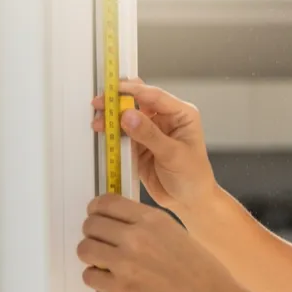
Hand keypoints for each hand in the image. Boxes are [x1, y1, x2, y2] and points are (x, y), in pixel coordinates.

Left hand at [78, 194, 243, 291]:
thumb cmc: (202, 271)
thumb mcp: (177, 234)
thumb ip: (147, 227)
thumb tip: (119, 225)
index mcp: (153, 219)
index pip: (106, 203)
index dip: (96, 210)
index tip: (96, 216)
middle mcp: (137, 237)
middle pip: (91, 225)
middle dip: (93, 234)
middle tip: (101, 244)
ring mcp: (126, 263)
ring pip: (84, 249)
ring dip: (91, 256)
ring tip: (105, 263)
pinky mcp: (121, 289)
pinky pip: (89, 276)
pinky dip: (96, 278)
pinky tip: (111, 281)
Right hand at [92, 78, 217, 213]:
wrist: (189, 201)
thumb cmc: (193, 177)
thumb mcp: (173, 154)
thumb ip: (150, 135)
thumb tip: (128, 115)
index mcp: (182, 115)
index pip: (155, 96)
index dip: (133, 91)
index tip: (114, 90)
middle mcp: (166, 120)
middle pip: (138, 103)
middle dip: (118, 102)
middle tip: (100, 104)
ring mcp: (151, 132)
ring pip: (126, 118)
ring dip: (111, 119)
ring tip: (98, 123)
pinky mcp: (139, 145)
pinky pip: (122, 135)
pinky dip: (111, 134)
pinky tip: (102, 134)